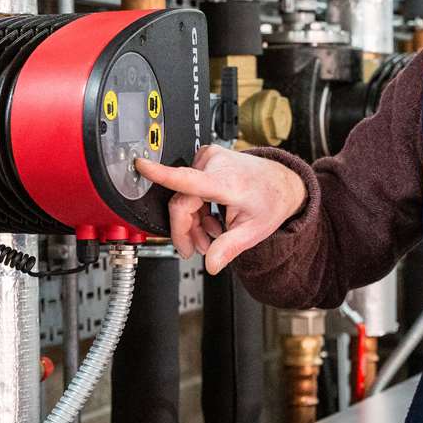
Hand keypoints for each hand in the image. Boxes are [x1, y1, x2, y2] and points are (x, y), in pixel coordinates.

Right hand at [135, 145, 306, 274]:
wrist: (281, 182)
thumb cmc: (270, 200)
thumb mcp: (254, 231)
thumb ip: (229, 248)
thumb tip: (211, 264)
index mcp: (225, 181)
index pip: (187, 179)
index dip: (160, 174)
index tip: (141, 166)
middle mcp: (215, 164)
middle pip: (181, 203)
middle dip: (186, 231)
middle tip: (199, 249)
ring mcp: (209, 158)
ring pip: (183, 198)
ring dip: (193, 222)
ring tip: (212, 236)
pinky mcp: (206, 158)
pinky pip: (188, 188)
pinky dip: (197, 208)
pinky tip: (211, 220)